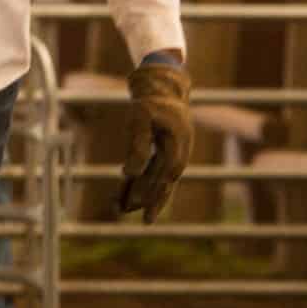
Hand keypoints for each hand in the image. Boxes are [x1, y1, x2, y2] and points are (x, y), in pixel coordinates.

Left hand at [117, 61, 192, 222]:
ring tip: (126, 210)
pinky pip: (159, 173)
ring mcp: (177, 154)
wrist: (164, 88)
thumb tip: (130, 174)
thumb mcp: (140, 118)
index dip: (153, 191)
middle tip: (138, 219)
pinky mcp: (170, 154)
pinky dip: (147, 184)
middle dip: (150, 200)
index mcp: (176, 143)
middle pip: (165, 182)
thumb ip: (137, 145)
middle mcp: (180, 152)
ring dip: (148, 195)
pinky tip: (132, 195)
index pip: (165, 173)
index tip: (139, 207)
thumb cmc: (149, 102)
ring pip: (162, 180)